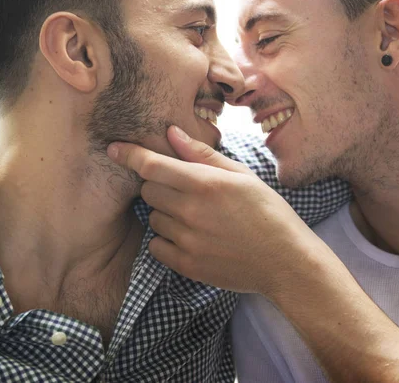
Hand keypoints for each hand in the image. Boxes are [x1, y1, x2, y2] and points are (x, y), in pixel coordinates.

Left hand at [107, 126, 317, 296]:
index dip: (129, 154)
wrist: (284, 260)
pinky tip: (191, 237)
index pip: (152, 166)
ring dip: (165, 213)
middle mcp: (191, 211)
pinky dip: (166, 239)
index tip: (114, 148)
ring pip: (153, 218)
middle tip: (183, 190)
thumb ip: (203, 155)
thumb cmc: (268, 212)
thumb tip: (172, 133)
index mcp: (205, 184)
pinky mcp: (186, 264)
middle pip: (148, 190)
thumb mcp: (242, 175)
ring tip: (194, 217)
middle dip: (158, 185)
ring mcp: (187, 240)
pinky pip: (156, 246)